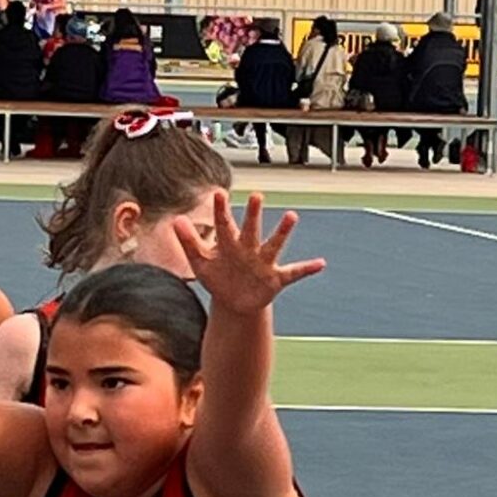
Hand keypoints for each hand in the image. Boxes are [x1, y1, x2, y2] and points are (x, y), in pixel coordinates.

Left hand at [173, 191, 324, 315]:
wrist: (233, 303)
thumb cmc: (217, 277)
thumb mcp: (200, 262)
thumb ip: (188, 241)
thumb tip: (176, 219)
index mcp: (229, 244)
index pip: (224, 224)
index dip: (221, 210)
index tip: (219, 193)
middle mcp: (248, 249)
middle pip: (250, 229)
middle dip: (253, 215)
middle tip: (257, 196)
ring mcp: (263, 262)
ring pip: (273, 245)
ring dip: (283, 232)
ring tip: (291, 216)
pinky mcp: (275, 278)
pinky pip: (294, 272)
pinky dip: (307, 269)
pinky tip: (320, 264)